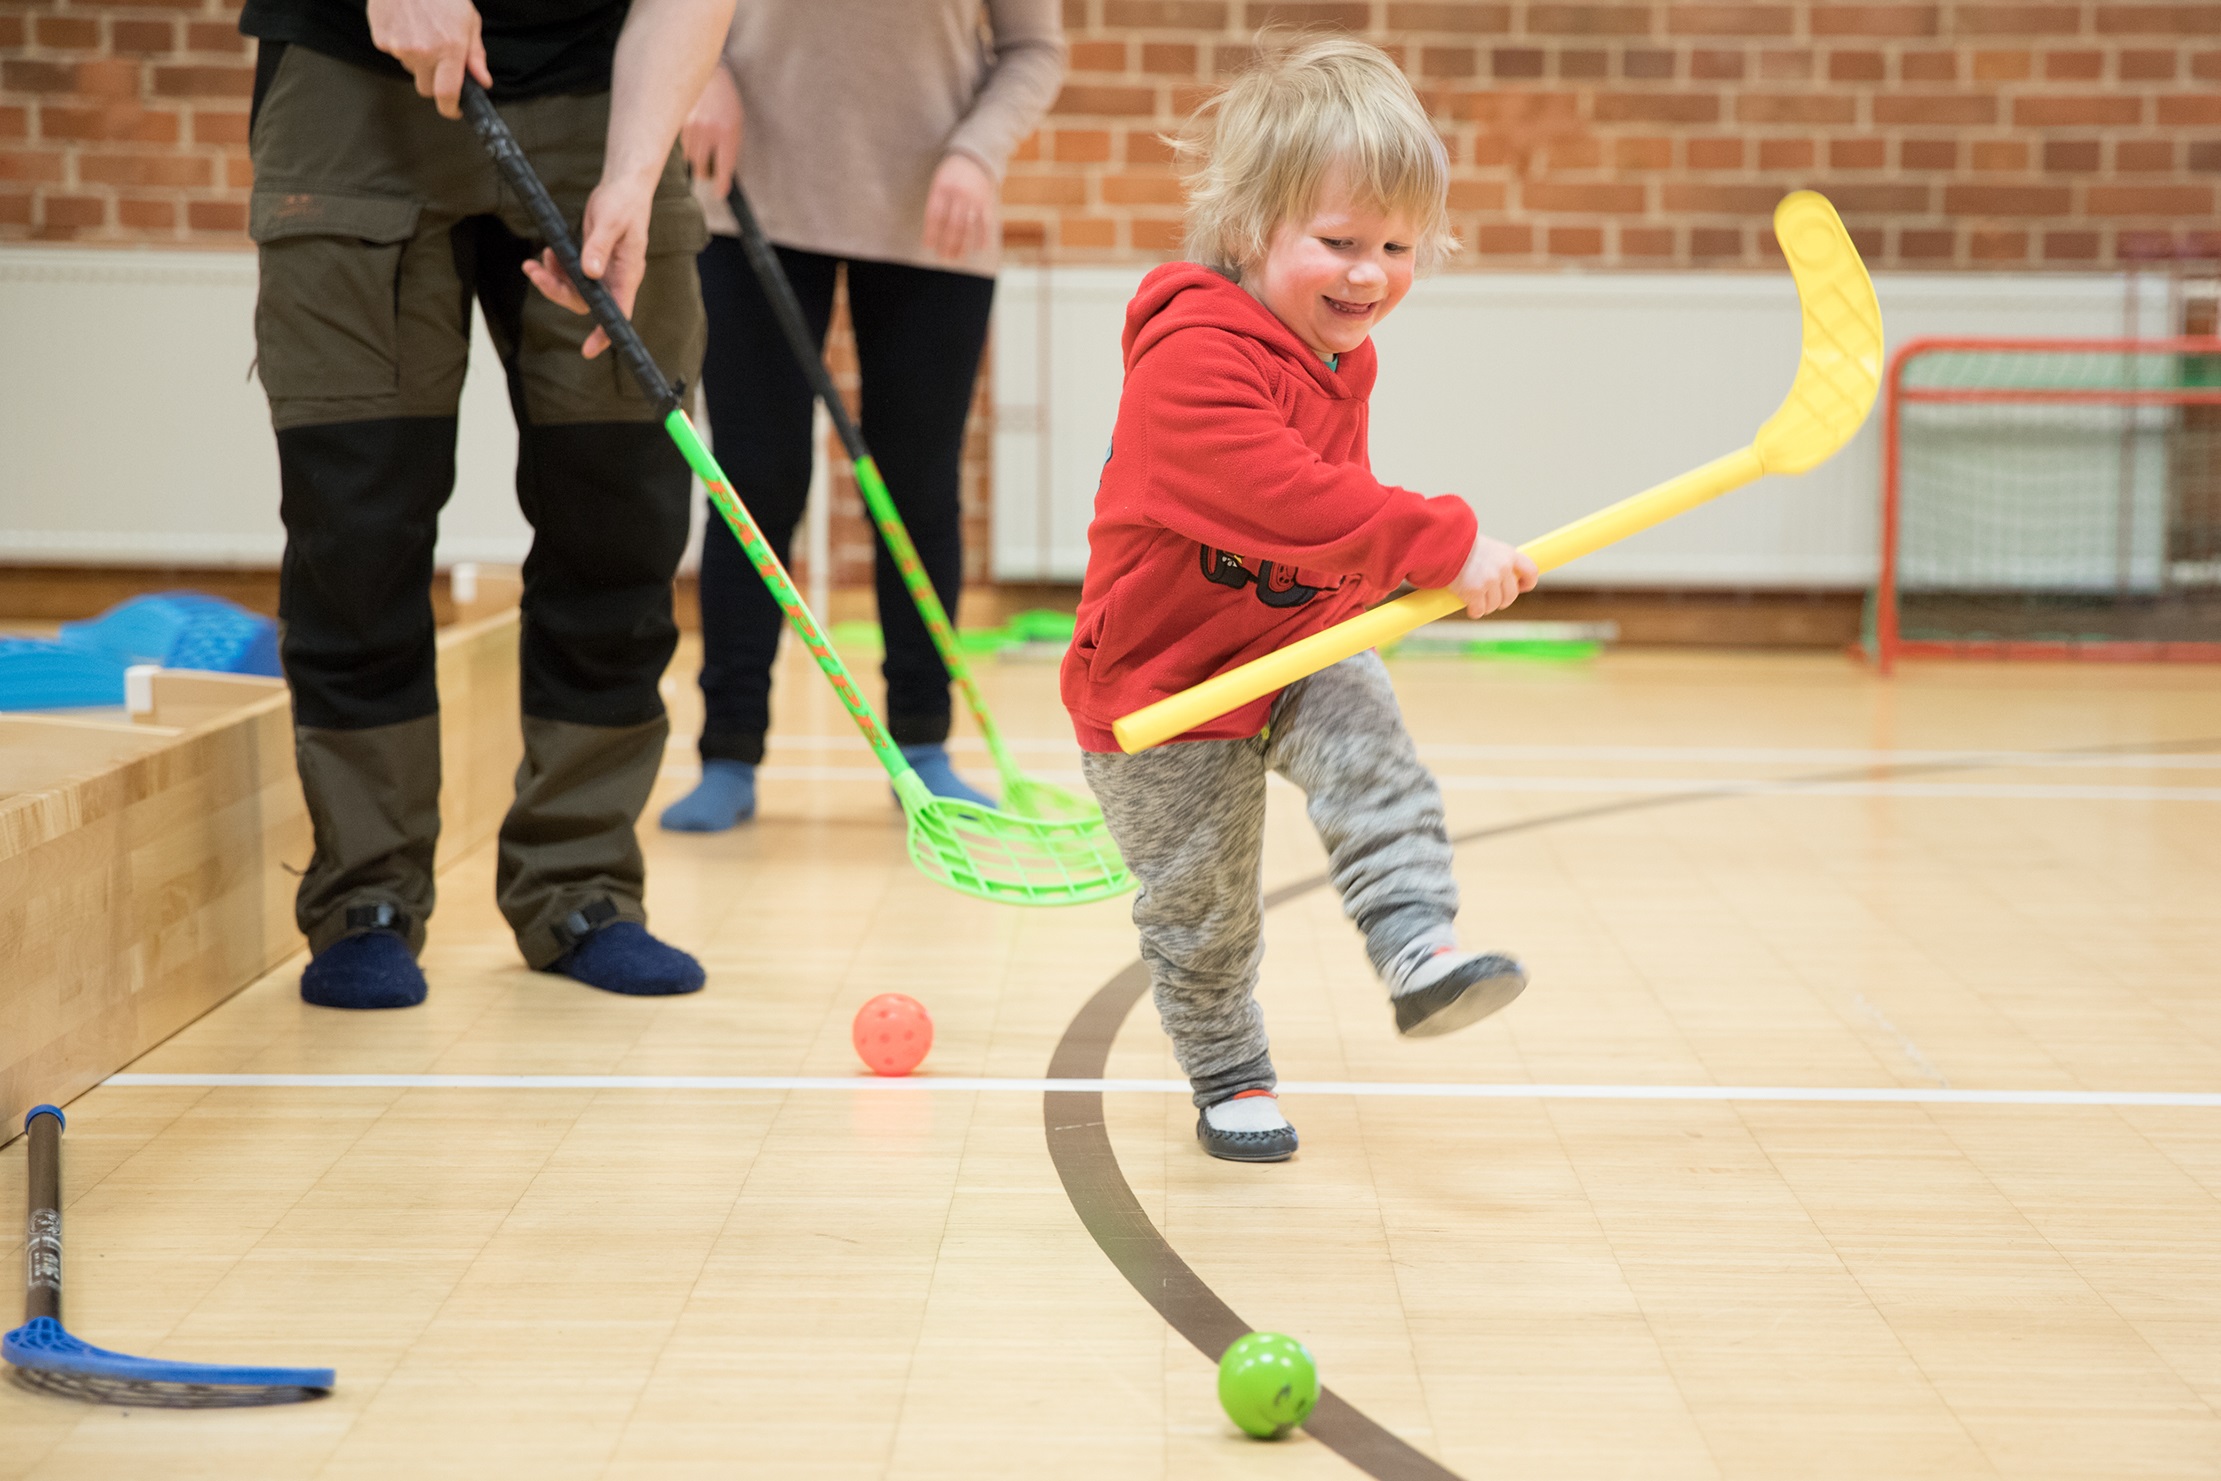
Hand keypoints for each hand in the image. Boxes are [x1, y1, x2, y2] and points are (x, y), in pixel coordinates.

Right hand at [367, 0, 489, 119]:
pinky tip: (408, 26)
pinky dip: (401, 46)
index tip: (455, 109)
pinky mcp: (381, 39)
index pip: (447, 94)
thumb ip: (475, 55)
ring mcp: (399, 47)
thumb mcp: (469, 20)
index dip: (451, 108)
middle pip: (426, 88)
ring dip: (418, 60)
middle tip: (440, 60)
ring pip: (410, 70)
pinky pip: (394, 54)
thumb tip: (482, 80)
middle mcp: (423, 52)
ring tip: (423, 32)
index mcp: (449, 49)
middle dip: (435, 81)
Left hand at [520, 174, 655, 358]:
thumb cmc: (624, 203)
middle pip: (586, 302)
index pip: (618, 313)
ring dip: (552, 280)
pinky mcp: (592, 260)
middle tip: (535, 273)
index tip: (589, 349)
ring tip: (535, 262)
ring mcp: (603, 271)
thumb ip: (599, 248)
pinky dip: (555, 268)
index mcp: (627, 274)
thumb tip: (589, 273)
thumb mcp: (611, 223)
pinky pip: (571, 275)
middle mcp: (615, 278)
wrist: (623, 187)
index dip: (604, 333)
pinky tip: (547, 254)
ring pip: (574, 290)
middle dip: (557, 292)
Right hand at [681, 62, 741, 196]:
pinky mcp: (679, 125)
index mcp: (727, 133)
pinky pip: (682, 148)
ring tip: (703, 146)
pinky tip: (695, 135)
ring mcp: (691, 129)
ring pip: (690, 160)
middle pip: (701, 170)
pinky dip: (688, 148)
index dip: (721, 185)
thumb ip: (729, 149)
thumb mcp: (735, 126)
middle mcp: (708, 133)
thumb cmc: (726, 105)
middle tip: (710, 169)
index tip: (720, 193)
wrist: (709, 78)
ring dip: (696, 160)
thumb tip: (719, 175)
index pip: (724, 168)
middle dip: (706, 173)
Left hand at [922, 152, 995, 261]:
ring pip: (967, 226)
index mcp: (942, 188)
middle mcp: (958, 194)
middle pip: (951, 224)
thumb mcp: (938, 183)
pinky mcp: (986, 201)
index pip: (935, 215)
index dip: (931, 232)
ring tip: (956, 258)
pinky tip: (979, 248)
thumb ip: (936, 204)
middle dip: (947, 243)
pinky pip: (985, 222)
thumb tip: (933, 233)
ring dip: (962, 245)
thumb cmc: (951, 174)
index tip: (929, 246)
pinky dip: (983, 236)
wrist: (974, 157)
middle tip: (943, 258)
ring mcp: (973, 198)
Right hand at [1451, 534, 1537, 617]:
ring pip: (1494, 605)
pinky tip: (1469, 607)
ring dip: (1486, 606)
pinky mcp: (1474, 592)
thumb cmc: (1461, 545)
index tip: (1520, 587)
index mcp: (1508, 554)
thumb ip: (1498, 561)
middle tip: (1490, 599)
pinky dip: (1475, 611)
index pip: (1531, 572)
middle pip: (1511, 595)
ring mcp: (1489, 581)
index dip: (1527, 583)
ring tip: (1476, 601)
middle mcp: (1502, 568)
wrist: (1444, 544)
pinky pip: (1479, 610)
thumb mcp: (1487, 547)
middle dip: (1501, 600)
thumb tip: (1503, 581)